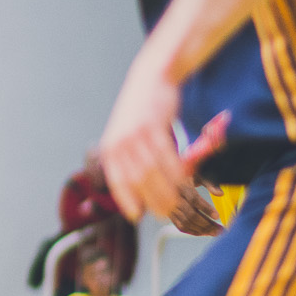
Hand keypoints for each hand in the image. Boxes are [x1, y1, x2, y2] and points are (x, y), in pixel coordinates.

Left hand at [97, 58, 189, 220]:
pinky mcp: (152, 126)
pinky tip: (186, 183)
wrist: (151, 78)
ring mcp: (135, 135)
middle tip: (170, 215)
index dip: (127, 201)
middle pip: (138, 181)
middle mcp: (119, 143)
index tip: (136, 217)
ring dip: (169, 191)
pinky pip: (167, 156)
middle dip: (154, 202)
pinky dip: (177, 173)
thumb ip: (132, 160)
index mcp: (110, 149)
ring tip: (181, 205)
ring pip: (153, 171)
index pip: (117, 182)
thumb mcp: (127, 136)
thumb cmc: (142, 113)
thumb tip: (143, 190)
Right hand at [168, 177, 225, 236]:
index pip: (193, 199)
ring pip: (185, 222)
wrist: (167, 179)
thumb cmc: (188, 176)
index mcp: (181, 186)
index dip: (206, 208)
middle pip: (190, 214)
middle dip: (206, 224)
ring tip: (215, 232)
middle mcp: (174, 198)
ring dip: (201, 230)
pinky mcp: (170, 215)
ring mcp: (171, 208)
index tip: (218, 216)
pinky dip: (192, 231)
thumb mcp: (199, 176)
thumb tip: (220, 194)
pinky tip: (204, 232)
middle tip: (220, 229)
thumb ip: (210, 183)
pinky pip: (180, 226)